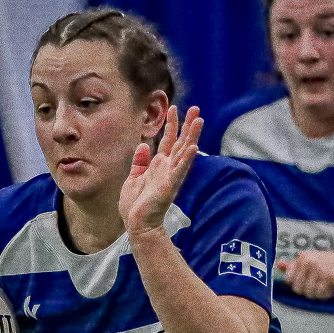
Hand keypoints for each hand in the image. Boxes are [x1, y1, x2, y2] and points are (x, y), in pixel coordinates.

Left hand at [120, 105, 202, 237]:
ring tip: (199, 121)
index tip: (174, 108)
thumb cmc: (135, 205)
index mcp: (158, 165)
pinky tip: (194, 148)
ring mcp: (170, 176)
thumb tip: (143, 145)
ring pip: (184, 152)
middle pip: (180, 142)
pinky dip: (186, 159)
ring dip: (192, 136)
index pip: (168, 140)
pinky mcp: (170, 186)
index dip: (172, 124)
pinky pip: (180, 170)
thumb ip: (140, 161)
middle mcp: (167, 168)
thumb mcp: (133, 178)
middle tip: (196, 108)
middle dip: (188, 125)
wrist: (137, 224)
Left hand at [276, 250, 333, 299]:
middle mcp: (307, 261)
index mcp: (302, 257)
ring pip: (308, 293)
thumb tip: (278, 264)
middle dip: (309, 290)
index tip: (311, 280)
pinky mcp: (326, 277)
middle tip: (322, 283)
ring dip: (319, 293)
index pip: (288, 279)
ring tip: (328, 284)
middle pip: (297, 288)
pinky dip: (327, 294)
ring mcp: (317, 268)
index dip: (299, 284)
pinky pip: (319, 295)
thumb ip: (295, 264)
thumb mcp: (313, 261)